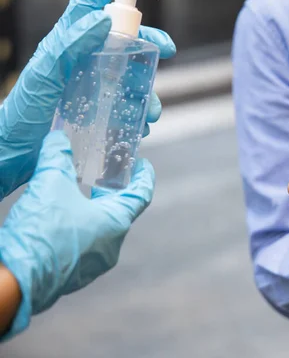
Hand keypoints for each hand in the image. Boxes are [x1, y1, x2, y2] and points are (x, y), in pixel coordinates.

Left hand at [0, 0, 175, 199]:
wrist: (14, 152)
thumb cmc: (22, 114)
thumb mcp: (42, 75)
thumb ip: (68, 44)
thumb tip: (101, 18)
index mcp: (66, 43)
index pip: (91, 2)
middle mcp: (81, 58)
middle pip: (122, 38)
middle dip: (149, 40)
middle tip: (168, 49)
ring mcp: (90, 83)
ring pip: (130, 74)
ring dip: (148, 89)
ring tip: (151, 112)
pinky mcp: (95, 107)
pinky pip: (125, 103)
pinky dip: (138, 113)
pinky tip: (140, 126)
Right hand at [0, 132, 153, 336]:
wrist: (16, 278)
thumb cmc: (42, 230)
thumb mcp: (50, 183)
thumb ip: (57, 156)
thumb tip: (58, 138)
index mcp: (116, 223)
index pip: (141, 195)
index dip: (144, 176)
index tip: (143, 164)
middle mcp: (112, 246)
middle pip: (120, 211)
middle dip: (112, 190)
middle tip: (105, 173)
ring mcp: (94, 263)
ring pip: (101, 229)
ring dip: (93, 210)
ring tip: (80, 192)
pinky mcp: (76, 274)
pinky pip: (84, 245)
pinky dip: (79, 228)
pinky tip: (62, 218)